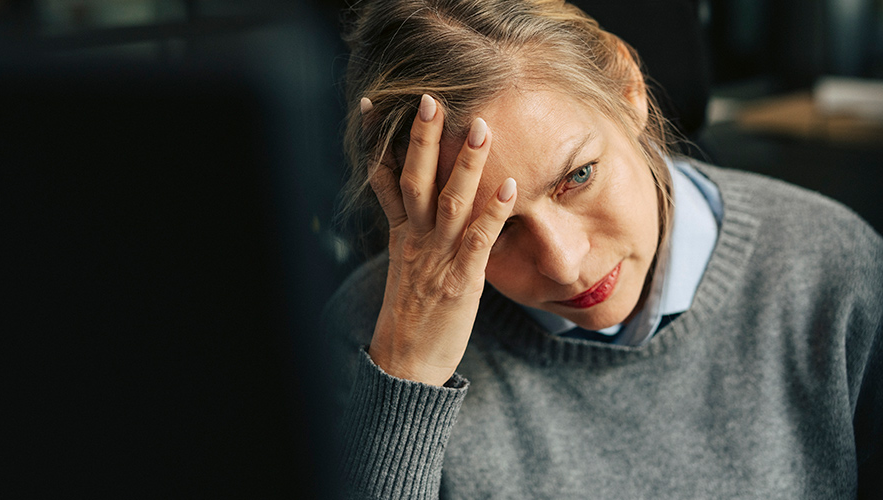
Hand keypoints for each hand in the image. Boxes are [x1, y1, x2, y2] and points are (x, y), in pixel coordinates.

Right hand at [363, 94, 516, 385]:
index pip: (385, 179)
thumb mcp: (405, 267)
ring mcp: (437, 258)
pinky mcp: (461, 280)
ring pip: (450, 202)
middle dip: (425, 139)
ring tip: (482, 128)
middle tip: (431, 99)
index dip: (378, 140)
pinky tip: (510, 187)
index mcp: (401, 235)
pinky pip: (478, 239)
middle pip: (416, 180)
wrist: (406, 364)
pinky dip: (494, 212)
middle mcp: (415, 240)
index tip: (372, 104)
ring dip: (466, 164)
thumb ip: (411, 233)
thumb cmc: (411, 318)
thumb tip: (418, 208)